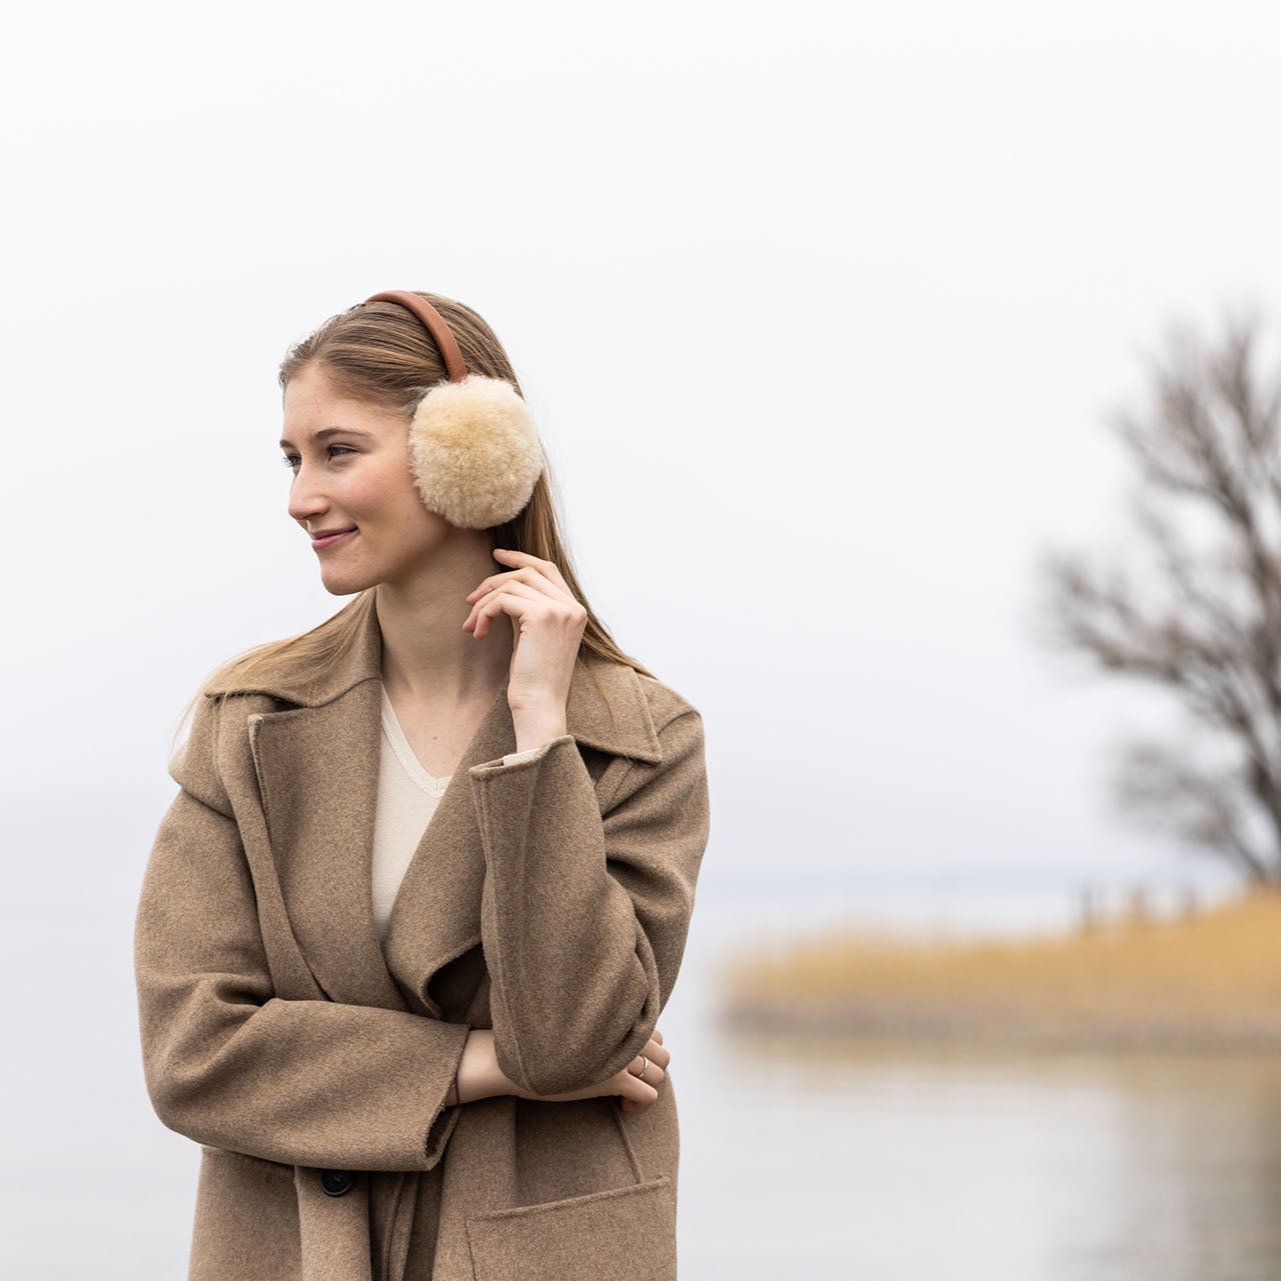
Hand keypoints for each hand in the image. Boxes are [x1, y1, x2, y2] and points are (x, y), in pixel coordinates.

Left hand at [462, 548, 587, 735]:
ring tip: (472, 626)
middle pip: (527, 572)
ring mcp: (560, 609)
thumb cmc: (533, 679)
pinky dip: (484, 613)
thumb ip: (525, 609)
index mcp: (575, 610)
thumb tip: (500, 589)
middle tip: (469, 600)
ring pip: (511, 585)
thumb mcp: (532, 637)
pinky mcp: (542, 616)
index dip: (521, 558)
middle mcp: (572, 606)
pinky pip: (503, 600)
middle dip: (493, 581)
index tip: (497, 555)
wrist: (539, 705)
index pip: (547, 570)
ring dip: (483, 603)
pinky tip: (479, 633)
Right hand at [515, 1030, 670, 1113]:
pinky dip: (641, 1105)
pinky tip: (621, 1106)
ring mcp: (622, 1055)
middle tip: (627, 1081)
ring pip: (660, 1075)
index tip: (625, 1065)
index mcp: (615, 1017)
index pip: (654, 1032)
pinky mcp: (616, 1079)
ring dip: (646, 1087)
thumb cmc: (539, 1046)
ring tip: (623, 1096)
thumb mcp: (576, 1029)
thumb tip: (615, 1043)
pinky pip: (650, 1096)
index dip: (645, 1052)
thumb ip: (601, 1029)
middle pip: (662, 1053)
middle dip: (650, 1070)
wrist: (517, 1058)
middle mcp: (623, 1032)